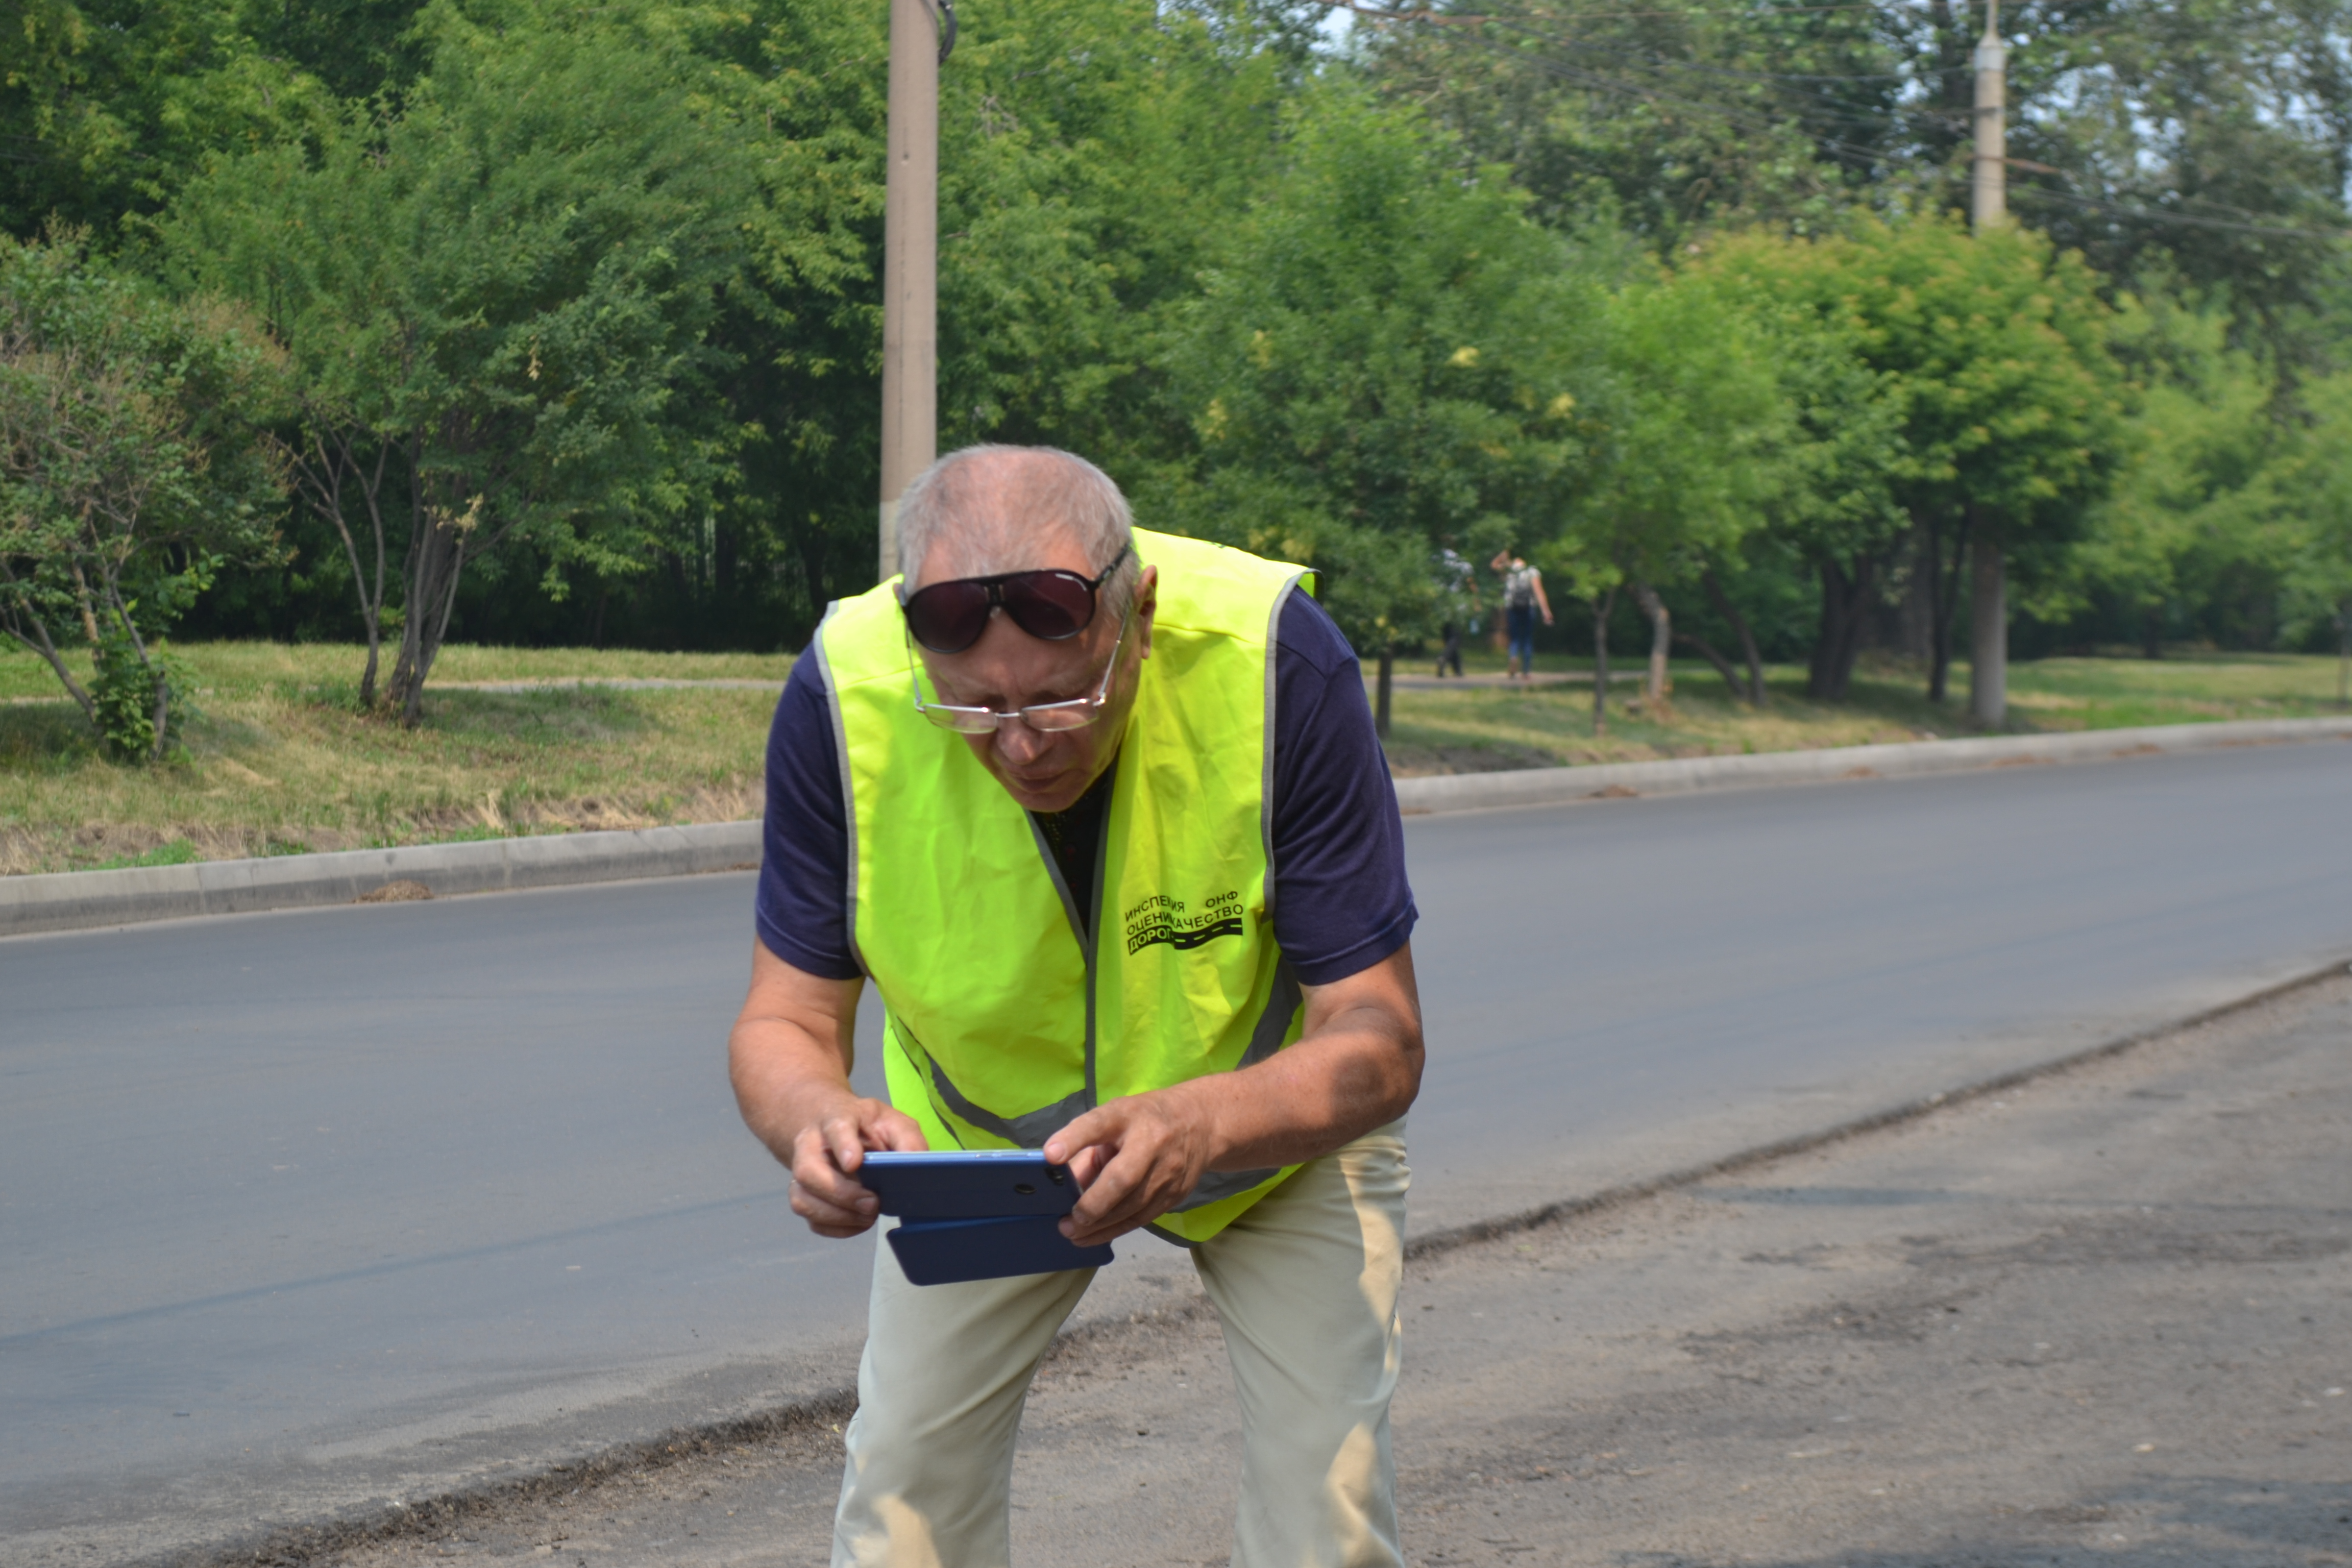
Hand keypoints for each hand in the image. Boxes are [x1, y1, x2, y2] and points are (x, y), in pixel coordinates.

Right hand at [786, 1092, 927, 1237]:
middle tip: (872, 1203)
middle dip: (841, 1193)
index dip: (843, 1145)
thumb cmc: (864, 1127)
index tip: (854, 1163)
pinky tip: (859, 1221)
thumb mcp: (891, 1122)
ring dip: (837, 1216)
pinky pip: (812, 1220)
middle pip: (808, 1171)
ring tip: (868, 1216)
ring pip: (803, 1200)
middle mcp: (811, 1145)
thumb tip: (917, 1163)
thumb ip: (907, 1139)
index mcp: (836, 1118)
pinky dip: (838, 1228)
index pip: (835, 1127)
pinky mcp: (804, 1196)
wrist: (832, 1129)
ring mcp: (803, 1172)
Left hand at [1043, 1088, 1217, 1246]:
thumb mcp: (1113, 1120)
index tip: (1050, 1155)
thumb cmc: (1142, 1121)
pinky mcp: (1176, 1193)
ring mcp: (1168, 1170)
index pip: (1098, 1124)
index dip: (1073, 1139)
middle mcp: (1151, 1141)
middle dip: (1093, 1205)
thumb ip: (1086, 1148)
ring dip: (1099, 1225)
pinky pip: (1141, 1218)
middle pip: (1122, 1179)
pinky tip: (1092, 1236)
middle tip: (1068, 1221)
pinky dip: (1114, 1230)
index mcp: (1127, 1115)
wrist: (1200, 1125)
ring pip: (1132, 1206)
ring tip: (1073, 1233)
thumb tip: (1059, 1184)